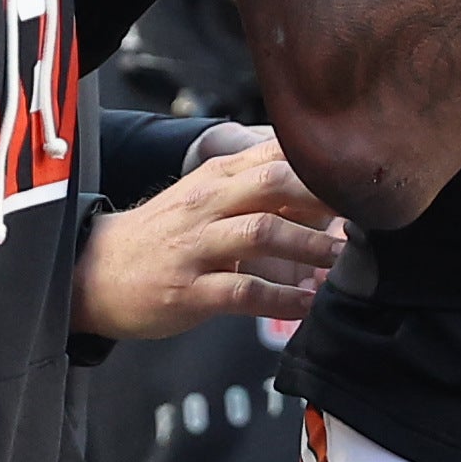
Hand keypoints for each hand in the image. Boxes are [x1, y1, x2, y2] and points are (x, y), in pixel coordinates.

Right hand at [75, 126, 340, 338]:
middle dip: (324, 199)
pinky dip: (283, 299)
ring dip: (310, 248)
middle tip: (366, 219)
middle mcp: (206, 203)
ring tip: (343, 263)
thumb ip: (255, 192)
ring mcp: (197, 247)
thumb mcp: (204, 200)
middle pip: (273, 183)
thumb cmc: (162, 238)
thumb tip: (320, 194)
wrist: (93, 273)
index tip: (361, 181)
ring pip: (263, 233)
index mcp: (214, 178)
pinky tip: (308, 306)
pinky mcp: (190, 290)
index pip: (273, 155)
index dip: (320, 166)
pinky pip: (245, 292)